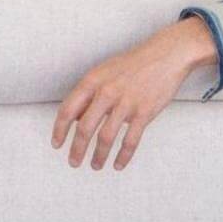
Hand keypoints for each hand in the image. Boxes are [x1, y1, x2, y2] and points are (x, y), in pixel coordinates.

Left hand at [51, 18, 217, 171]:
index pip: (68, 109)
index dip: (59, 130)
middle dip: (77, 149)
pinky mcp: (144, 113)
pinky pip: (130, 141)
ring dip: (98, 156)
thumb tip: (73, 118)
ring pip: (106, 138)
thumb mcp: (104, 72)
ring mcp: (126, 103)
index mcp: (93, 81)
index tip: (57, 143)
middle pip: (85, 128)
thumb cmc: (132, 64)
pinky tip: (118, 164)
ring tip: (95, 165)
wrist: (165, 56)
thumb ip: (88, 94)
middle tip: (73, 162)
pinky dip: (123, 156)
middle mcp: (106, 92)